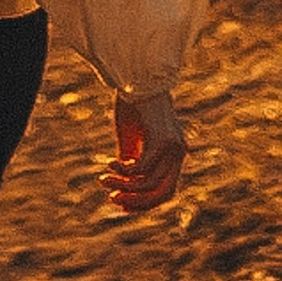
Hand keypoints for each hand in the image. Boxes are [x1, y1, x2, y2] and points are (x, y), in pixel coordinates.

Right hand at [101, 90, 185, 211]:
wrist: (137, 77)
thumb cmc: (134, 104)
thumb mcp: (132, 137)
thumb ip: (132, 158)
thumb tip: (124, 181)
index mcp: (175, 155)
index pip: (166, 190)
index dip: (145, 202)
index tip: (120, 203)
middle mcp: (179, 154)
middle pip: (163, 193)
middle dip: (137, 201)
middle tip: (111, 197)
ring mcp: (173, 148)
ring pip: (150, 182)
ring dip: (124, 184)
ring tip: (103, 178)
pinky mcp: (161, 140)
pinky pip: (142, 167)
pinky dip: (124, 170)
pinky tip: (109, 163)